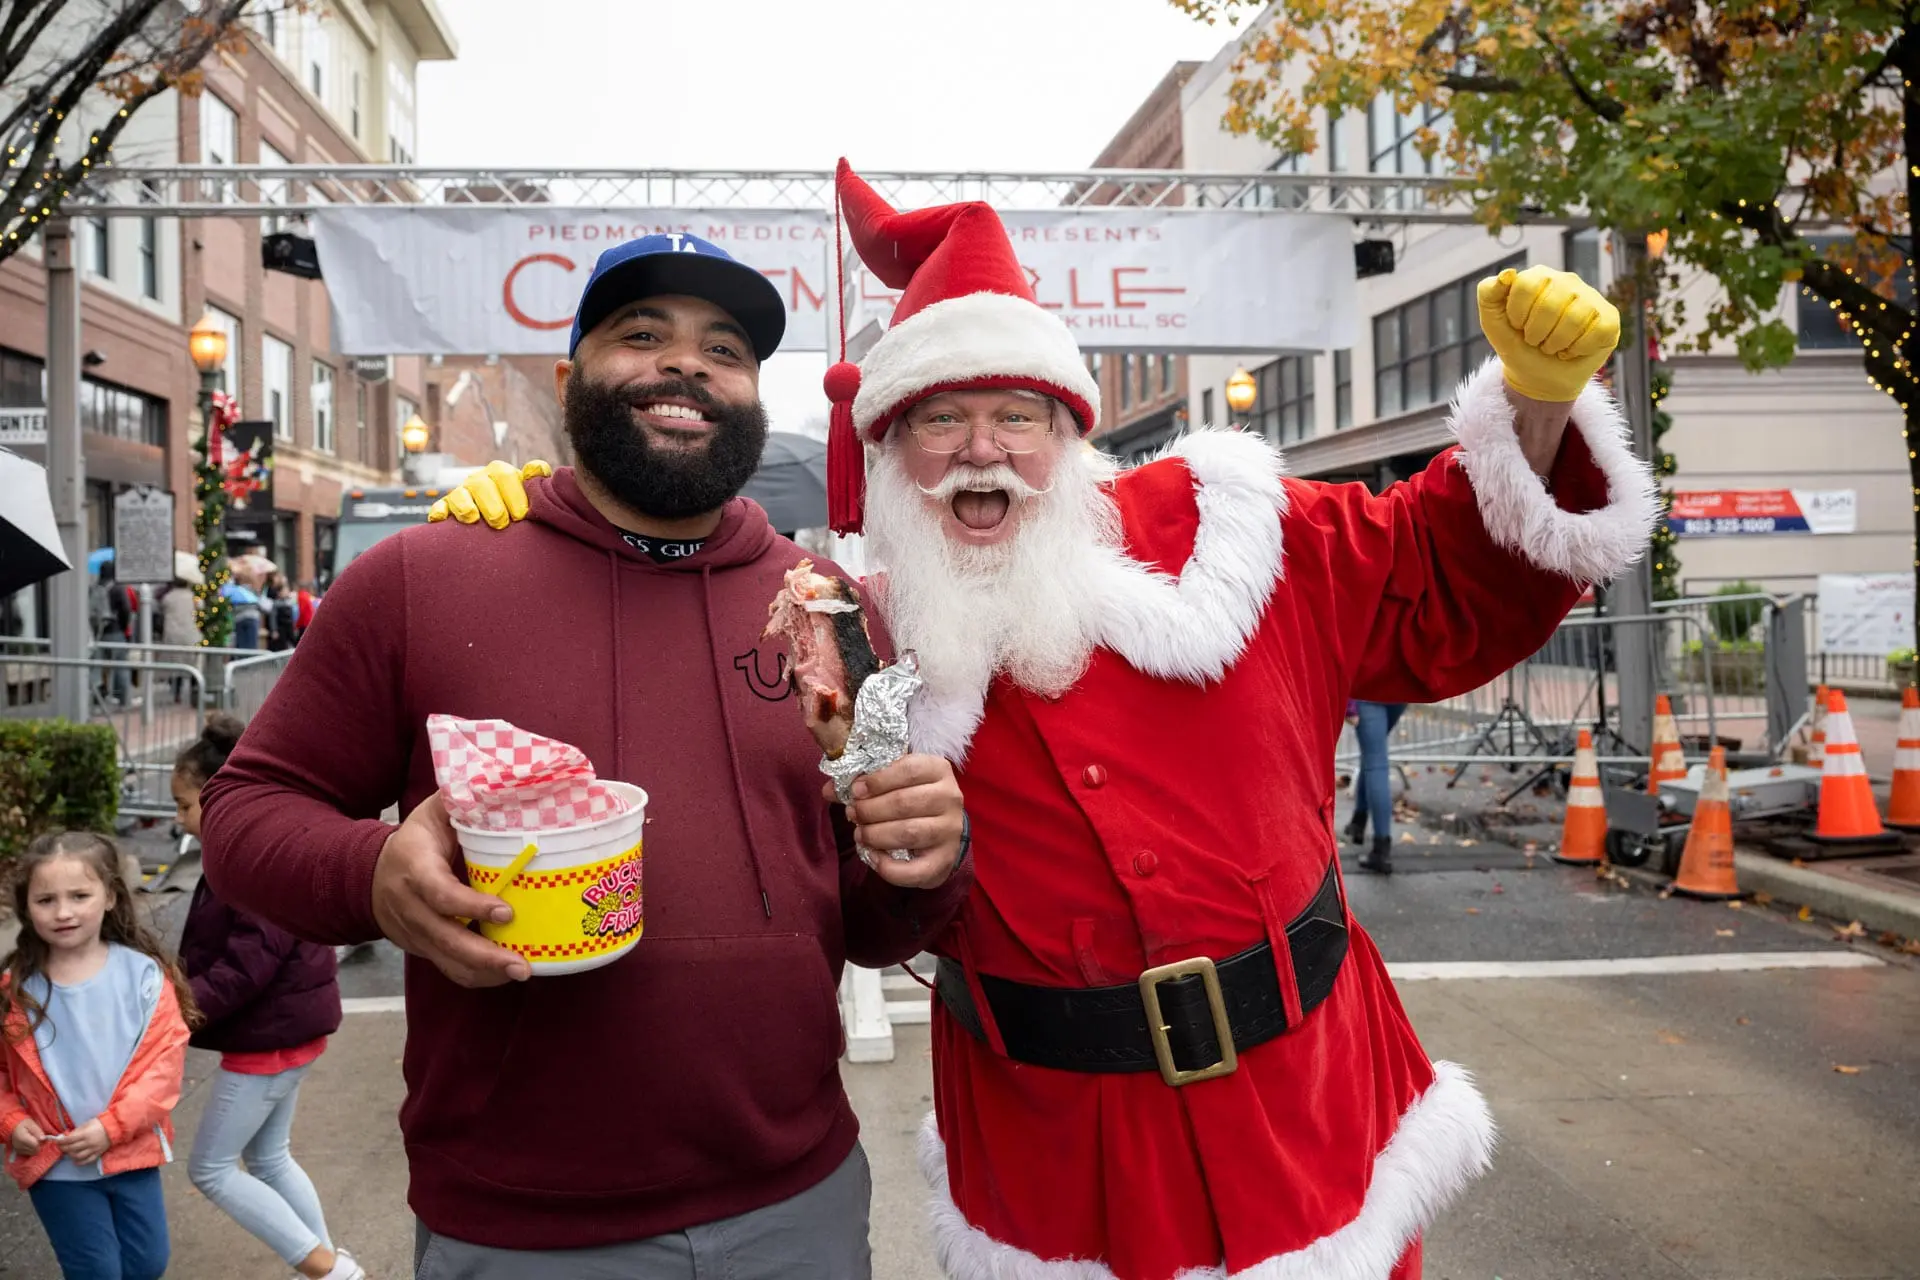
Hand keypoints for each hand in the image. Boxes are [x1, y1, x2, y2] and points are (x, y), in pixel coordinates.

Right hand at [9, 1117, 43, 1157]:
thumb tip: (43, 1138)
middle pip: (34, 1150)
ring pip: (32, 1153)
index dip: (41, 1142)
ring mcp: (17, 1150)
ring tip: (34, 1140)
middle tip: (39, 1138)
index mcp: (22, 1138)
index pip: (36, 1145)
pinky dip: (31, 1149)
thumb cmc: (24, 1124)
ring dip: (35, 1148)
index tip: (42, 1138)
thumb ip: (37, 1131)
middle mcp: (19, 1146)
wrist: (14, 1127)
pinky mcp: (18, 1152)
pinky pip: (28, 1153)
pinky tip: (31, 1143)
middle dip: (39, 1145)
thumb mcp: (31, 1124)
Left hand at [53, 1120, 106, 1165]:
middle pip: (72, 1149)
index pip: (70, 1140)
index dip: (61, 1141)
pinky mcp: (98, 1153)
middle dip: (64, 1148)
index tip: (56, 1141)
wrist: (114, 1128)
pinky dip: (80, 1162)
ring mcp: (93, 1149)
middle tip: (61, 1147)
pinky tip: (76, 1160)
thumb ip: (77, 1131)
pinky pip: (87, 1160)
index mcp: (85, 1134)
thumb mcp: (87, 1124)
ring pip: (78, 1156)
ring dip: (71, 1155)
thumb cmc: (99, 1124)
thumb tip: (67, 1137)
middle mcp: (88, 1143)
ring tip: (69, 1153)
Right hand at [372, 793, 531, 986]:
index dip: (470, 906)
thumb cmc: (415, 839)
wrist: (369, 874)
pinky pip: (446, 968)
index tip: (505, 911)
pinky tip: (503, 974)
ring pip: (446, 959)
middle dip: (484, 955)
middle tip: (522, 965)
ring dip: (484, 972)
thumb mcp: (432, 812)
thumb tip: (502, 785)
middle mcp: (410, 906)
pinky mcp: (421, 948)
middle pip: (445, 938)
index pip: (440, 893)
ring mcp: (414, 931)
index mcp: (415, 868)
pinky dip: (475, 976)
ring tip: (520, 972)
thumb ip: (462, 800)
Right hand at [427, 460, 551, 528]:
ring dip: (466, 507)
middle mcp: (480, 479)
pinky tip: (440, 519)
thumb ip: (537, 478)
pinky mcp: (447, 506)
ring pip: (460, 494)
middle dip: (493, 504)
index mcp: (501, 473)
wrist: (498, 521)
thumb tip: (539, 470)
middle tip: (503, 523)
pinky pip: (440, 506)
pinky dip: (439, 511)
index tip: (522, 515)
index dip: (515, 494)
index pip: (507, 476)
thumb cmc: (518, 506)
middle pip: (482, 485)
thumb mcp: (530, 491)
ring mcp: (463, 492)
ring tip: (474, 520)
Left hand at [826, 754, 964, 889]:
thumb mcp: (894, 783)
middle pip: (905, 802)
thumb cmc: (913, 800)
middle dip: (870, 810)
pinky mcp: (944, 860)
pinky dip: (888, 867)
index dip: (877, 780)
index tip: (856, 790)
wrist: (941, 832)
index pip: (908, 769)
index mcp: (937, 770)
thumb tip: (829, 790)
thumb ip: (863, 785)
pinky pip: (914, 870)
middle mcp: (950, 798)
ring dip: (876, 835)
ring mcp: (950, 830)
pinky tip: (873, 857)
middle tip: (852, 814)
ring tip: (860, 834)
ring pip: (908, 833)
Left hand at [1476, 266, 1619, 402]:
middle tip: (1536, 341)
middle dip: (1536, 334)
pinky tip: (1572, 350)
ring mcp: (1591, 297)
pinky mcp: (1610, 317)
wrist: (1540, 377)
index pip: (1525, 286)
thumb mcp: (1494, 324)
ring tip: (1552, 346)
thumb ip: (1488, 294)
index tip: (1518, 327)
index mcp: (1538, 276)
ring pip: (1574, 319)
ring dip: (1556, 344)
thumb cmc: (1518, 345)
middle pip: (1550, 305)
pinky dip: (1577, 349)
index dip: (1517, 315)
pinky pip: (1596, 331)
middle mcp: (1567, 281)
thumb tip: (1507, 273)